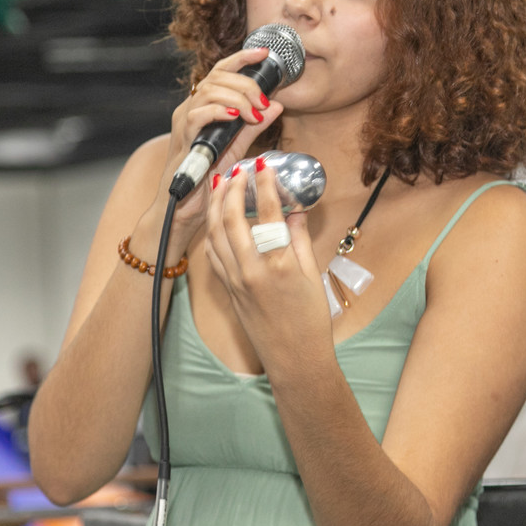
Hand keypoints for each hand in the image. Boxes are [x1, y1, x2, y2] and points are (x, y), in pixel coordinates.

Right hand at [153, 46, 282, 240]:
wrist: (185, 207)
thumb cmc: (207, 177)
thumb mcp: (237, 146)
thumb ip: (255, 125)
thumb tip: (277, 105)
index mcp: (204, 105)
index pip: (221, 71)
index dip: (242, 57)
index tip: (264, 53)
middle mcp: (191, 108)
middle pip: (217, 76)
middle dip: (246, 84)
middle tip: (263, 103)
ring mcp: (184, 121)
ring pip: (208, 90)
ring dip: (237, 98)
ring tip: (253, 115)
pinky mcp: (182, 138)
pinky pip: (197, 114)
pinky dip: (219, 111)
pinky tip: (235, 117)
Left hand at [203, 155, 330, 371]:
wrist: (295, 361)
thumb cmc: (310, 322)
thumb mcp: (312, 276)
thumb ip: (300, 240)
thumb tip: (294, 211)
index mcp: (280, 264)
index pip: (268, 213)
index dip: (264, 184)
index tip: (263, 164)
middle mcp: (252, 270)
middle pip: (232, 218)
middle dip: (231, 188)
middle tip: (236, 168)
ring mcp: (236, 281)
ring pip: (216, 234)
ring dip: (216, 205)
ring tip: (220, 183)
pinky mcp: (228, 291)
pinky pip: (214, 254)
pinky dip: (213, 231)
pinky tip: (216, 218)